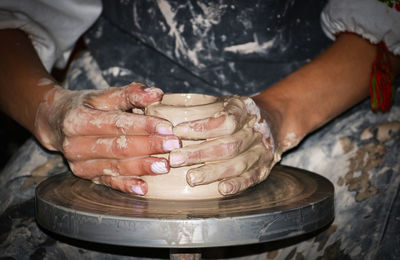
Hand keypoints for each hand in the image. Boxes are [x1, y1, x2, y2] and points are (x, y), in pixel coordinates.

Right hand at [33, 82, 180, 194]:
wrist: (56, 123)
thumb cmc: (85, 106)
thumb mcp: (103, 95)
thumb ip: (130, 93)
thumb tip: (157, 93)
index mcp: (78, 120)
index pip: (117, 124)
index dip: (144, 126)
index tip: (168, 127)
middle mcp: (75, 145)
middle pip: (118, 147)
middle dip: (149, 146)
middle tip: (173, 145)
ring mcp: (79, 164)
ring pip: (116, 167)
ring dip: (142, 167)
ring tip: (165, 165)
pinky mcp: (86, 176)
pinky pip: (108, 183)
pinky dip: (126, 186)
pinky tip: (143, 188)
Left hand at [169, 95, 279, 194]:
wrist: (273, 121)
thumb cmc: (237, 113)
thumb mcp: (224, 101)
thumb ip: (201, 106)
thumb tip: (159, 107)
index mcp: (244, 110)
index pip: (224, 120)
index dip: (200, 127)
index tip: (177, 131)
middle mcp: (255, 131)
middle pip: (228, 145)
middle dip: (199, 154)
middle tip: (175, 159)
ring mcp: (262, 151)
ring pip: (238, 164)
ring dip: (213, 172)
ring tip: (191, 178)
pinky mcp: (264, 168)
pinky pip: (252, 178)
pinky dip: (237, 185)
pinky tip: (221, 189)